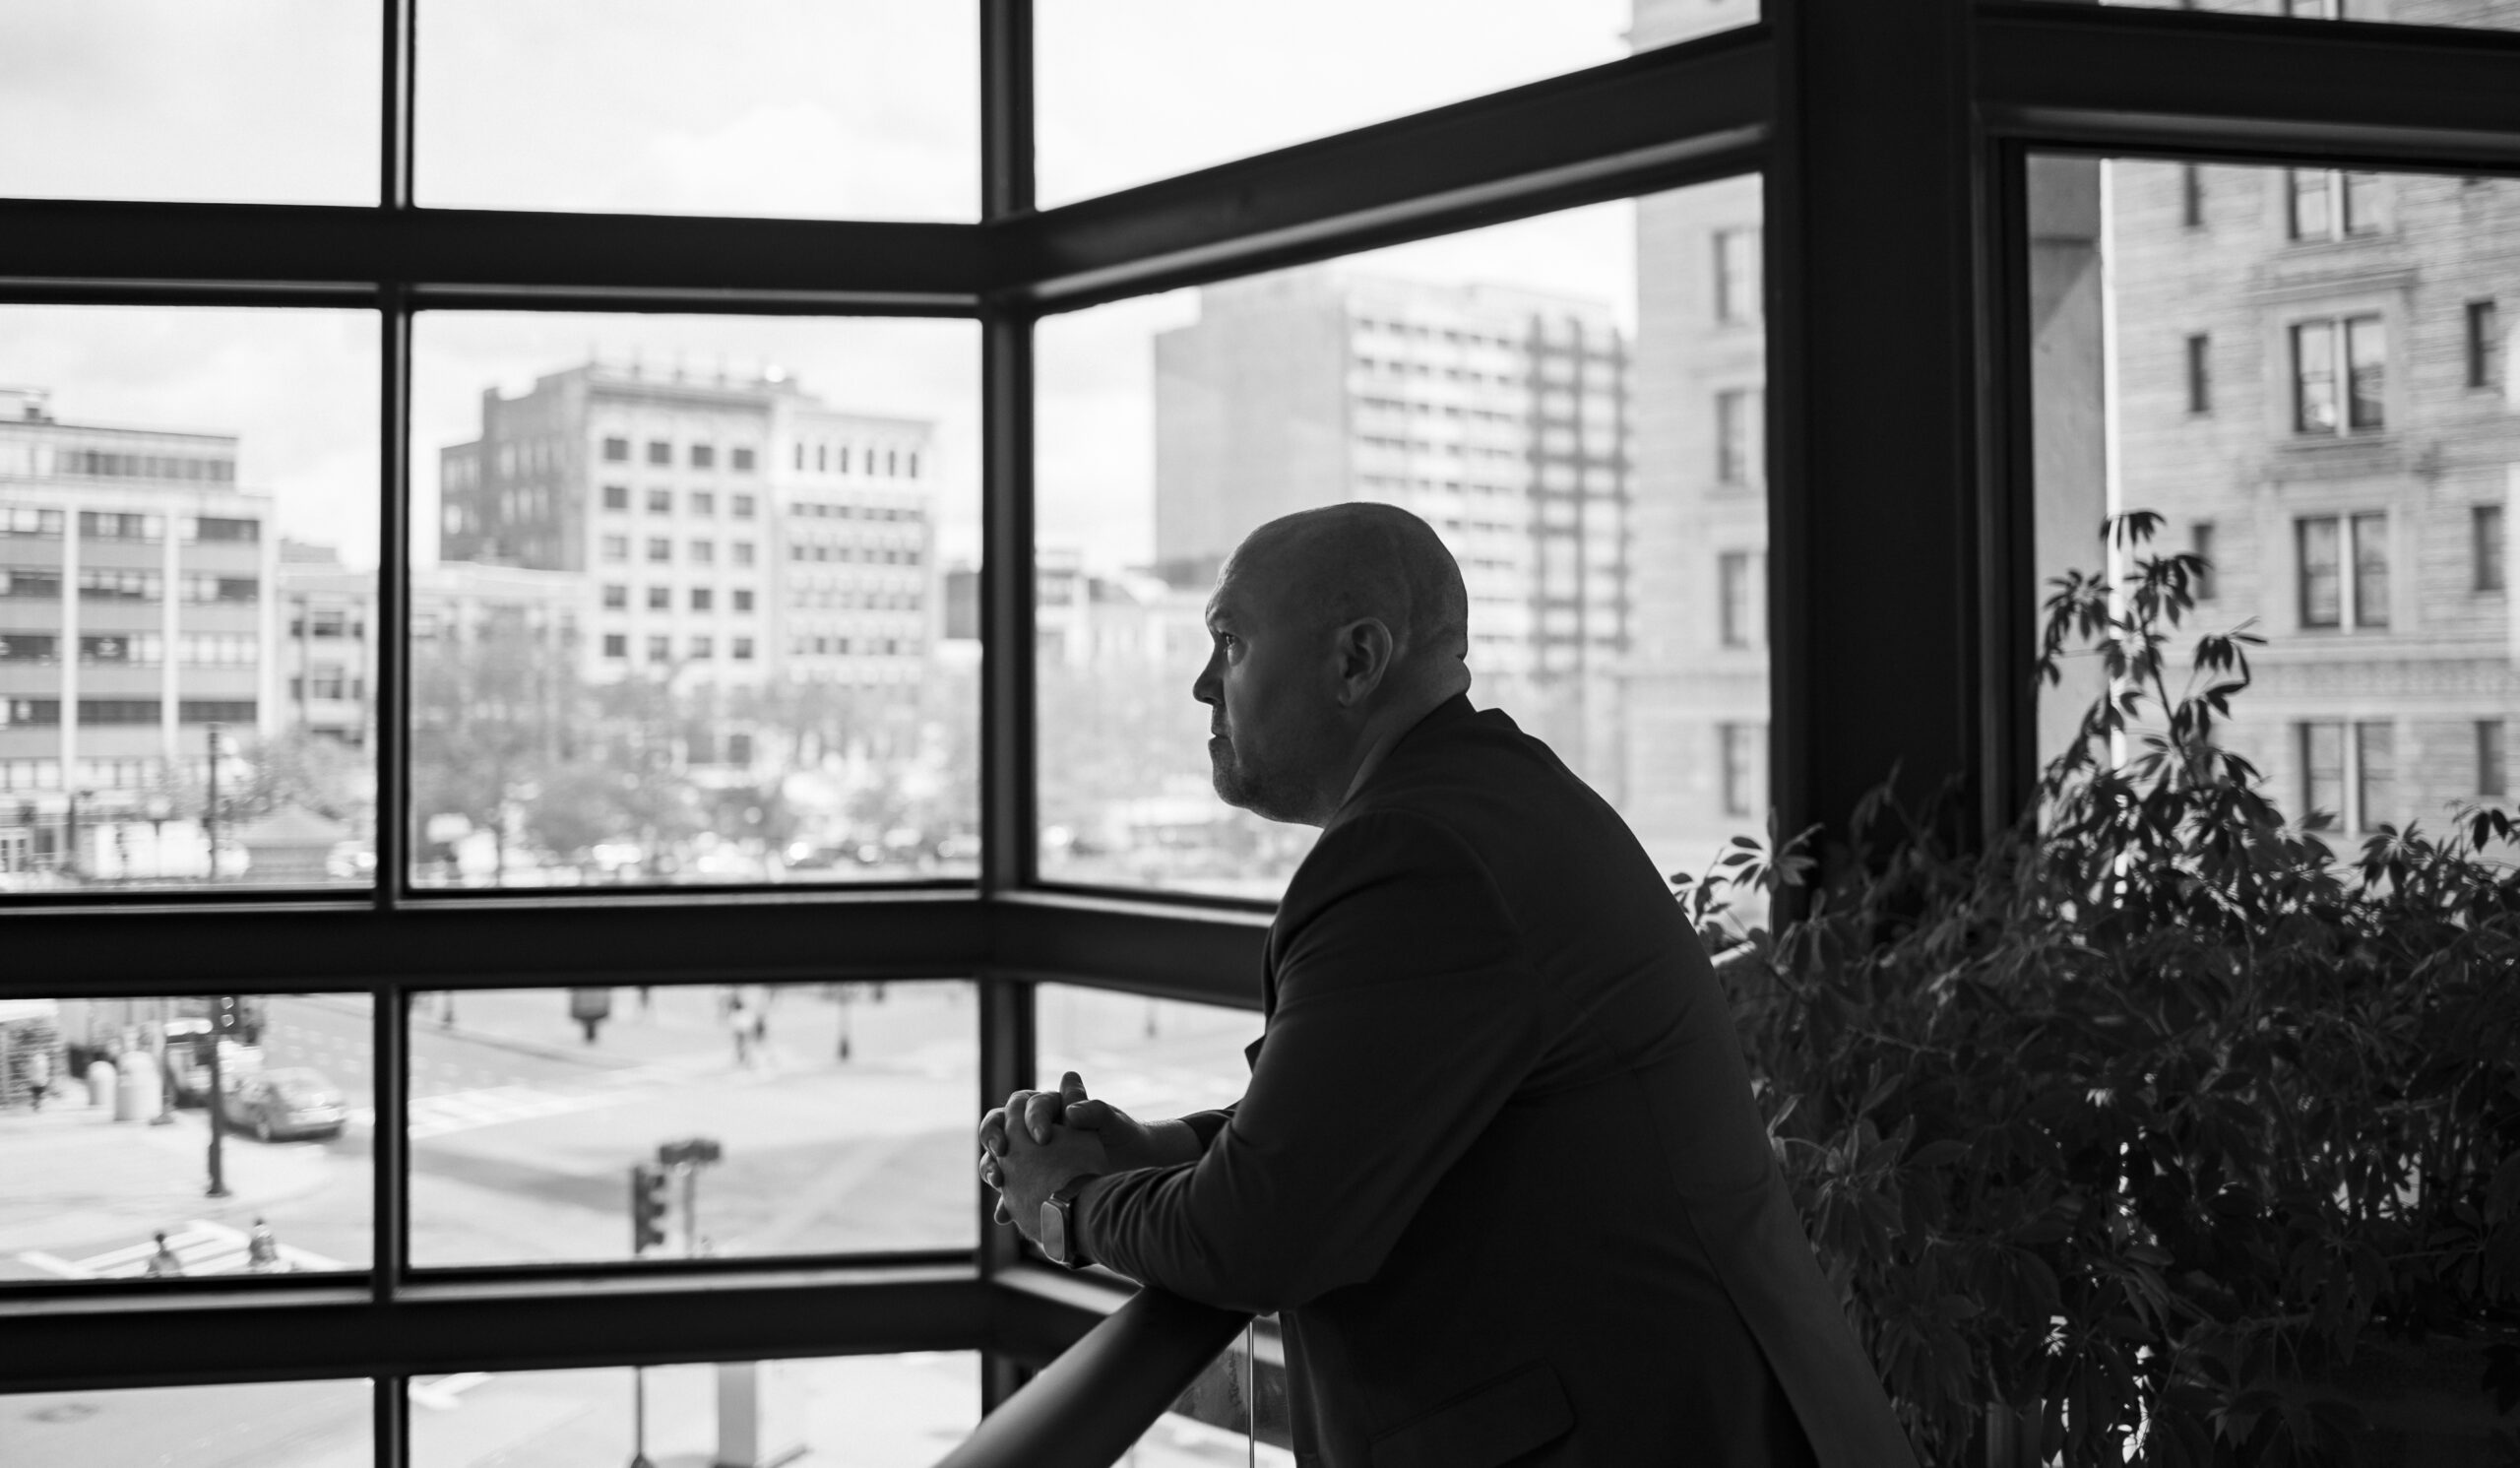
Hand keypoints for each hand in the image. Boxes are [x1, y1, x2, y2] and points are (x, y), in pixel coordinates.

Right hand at [979, 1072, 1192, 1223]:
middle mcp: (1030, 1127)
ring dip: (990, 1167)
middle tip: (1001, 1151)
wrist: (1128, 1166)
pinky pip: (1009, 1191)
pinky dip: (1004, 1203)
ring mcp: (1026, 1156)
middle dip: (993, 1135)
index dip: (1030, 1118)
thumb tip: (1071, 1112)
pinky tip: (1004, 1216)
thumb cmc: (1121, 1136)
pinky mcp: (1028, 1183)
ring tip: (998, 1180)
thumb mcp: (1111, 1123)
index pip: (1027, 1104)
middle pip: (998, 1124)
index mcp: (1048, 1106)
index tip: (1043, 1138)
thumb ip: (1094, 1112)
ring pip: (996, 1157)